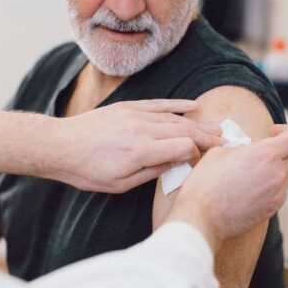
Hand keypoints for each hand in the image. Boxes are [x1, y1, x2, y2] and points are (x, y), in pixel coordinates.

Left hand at [50, 100, 224, 192]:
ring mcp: (135, 115)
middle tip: (227, 144)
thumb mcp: (120, 184)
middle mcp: (140, 129)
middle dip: (208, 138)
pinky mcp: (128, 107)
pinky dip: (178, 105)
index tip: (209, 161)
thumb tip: (178, 164)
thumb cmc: (87, 171)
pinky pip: (159, 104)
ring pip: (175, 118)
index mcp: (139, 152)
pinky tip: (194, 106)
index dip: (200, 154)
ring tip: (218, 130)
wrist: (60, 146)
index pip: (183, 148)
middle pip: (184, 131)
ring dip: (199, 124)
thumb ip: (152, 172)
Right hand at [164, 125, 287, 250]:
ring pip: (284, 176)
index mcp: (266, 155)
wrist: (201, 217)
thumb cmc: (206, 184)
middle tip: (254, 154)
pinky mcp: (271, 210)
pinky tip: (247, 189)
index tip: (273, 133)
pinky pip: (277, 192)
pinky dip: (267, 187)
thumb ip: (241, 147)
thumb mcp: (219, 152)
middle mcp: (276, 174)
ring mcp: (276, 194)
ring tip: (248, 174)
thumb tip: (246, 150)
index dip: (287, 131)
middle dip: (275, 152)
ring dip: (272, 171)